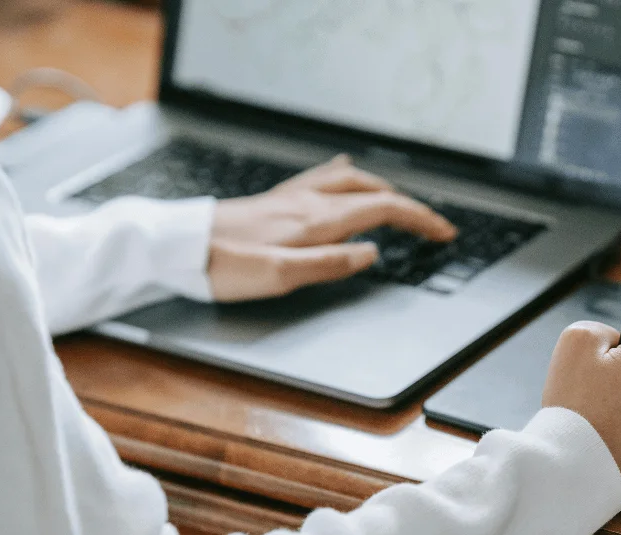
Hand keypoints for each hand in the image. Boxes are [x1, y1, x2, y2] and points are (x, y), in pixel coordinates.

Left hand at [207, 155, 456, 300]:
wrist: (176, 246)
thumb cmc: (223, 267)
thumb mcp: (280, 276)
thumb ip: (331, 264)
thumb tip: (372, 252)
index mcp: (316, 222)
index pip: (383, 209)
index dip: (420, 219)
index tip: (444, 233)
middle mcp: (307, 203)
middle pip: (373, 191)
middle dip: (410, 206)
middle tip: (431, 226)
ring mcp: (290, 198)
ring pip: (350, 181)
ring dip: (383, 189)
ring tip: (400, 202)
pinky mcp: (274, 200)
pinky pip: (321, 178)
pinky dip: (346, 176)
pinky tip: (344, 172)